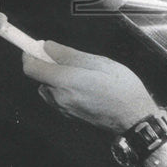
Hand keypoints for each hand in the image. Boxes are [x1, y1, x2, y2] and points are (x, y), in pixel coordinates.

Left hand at [22, 40, 158, 132]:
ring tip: (81, 75)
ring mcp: (63, 109)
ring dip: (55, 78)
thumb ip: (68, 54)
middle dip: (48, 65)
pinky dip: (62, 89)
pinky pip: (56, 97)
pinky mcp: (69, 116)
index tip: (36, 47)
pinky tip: (83, 87)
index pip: (30, 68)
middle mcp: (59, 98)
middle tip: (70, 60)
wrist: (136, 120)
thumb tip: (46, 46)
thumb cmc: (122, 88)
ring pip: (47, 87)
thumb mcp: (98, 62)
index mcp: (65, 82)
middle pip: (39, 77)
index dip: (29, 54)